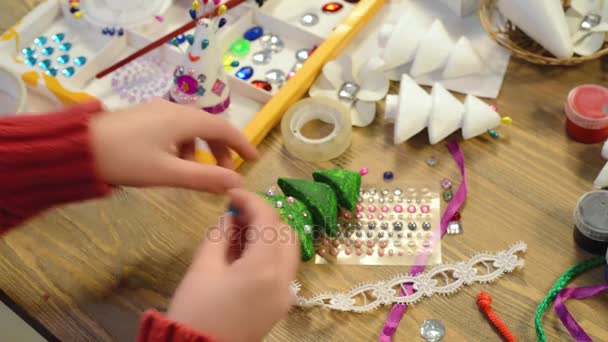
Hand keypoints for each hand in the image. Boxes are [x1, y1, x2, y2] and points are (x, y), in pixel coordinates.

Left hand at [90, 98, 257, 191]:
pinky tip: (174, 163)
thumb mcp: (169, 172)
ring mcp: (159, 111)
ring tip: (198, 173)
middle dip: (222, 149)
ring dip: (203, 149)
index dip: (242, 144)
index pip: (225, 128)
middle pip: (210, 126)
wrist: (78, 147)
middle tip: (227, 173)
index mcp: (185, 119)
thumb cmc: (126, 160)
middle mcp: (176, 109)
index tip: (255, 159)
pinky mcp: (145, 117)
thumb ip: (206, 177)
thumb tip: (238, 183)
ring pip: (192, 128)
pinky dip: (185, 145)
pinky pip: (176, 129)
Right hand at [167, 189, 299, 341]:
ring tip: (238, 230)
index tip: (232, 193)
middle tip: (237, 212)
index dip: (251, 200)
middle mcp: (284, 280)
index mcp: (264, 268)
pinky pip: (282, 270)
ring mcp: (286, 295)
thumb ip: (220, 235)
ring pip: (287, 251)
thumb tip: (230, 216)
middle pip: (285, 233)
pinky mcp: (280, 306)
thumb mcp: (202, 267)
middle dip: (264, 217)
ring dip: (268, 234)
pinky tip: (244, 251)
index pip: (268, 220)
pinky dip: (269, 253)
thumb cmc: (195, 311)